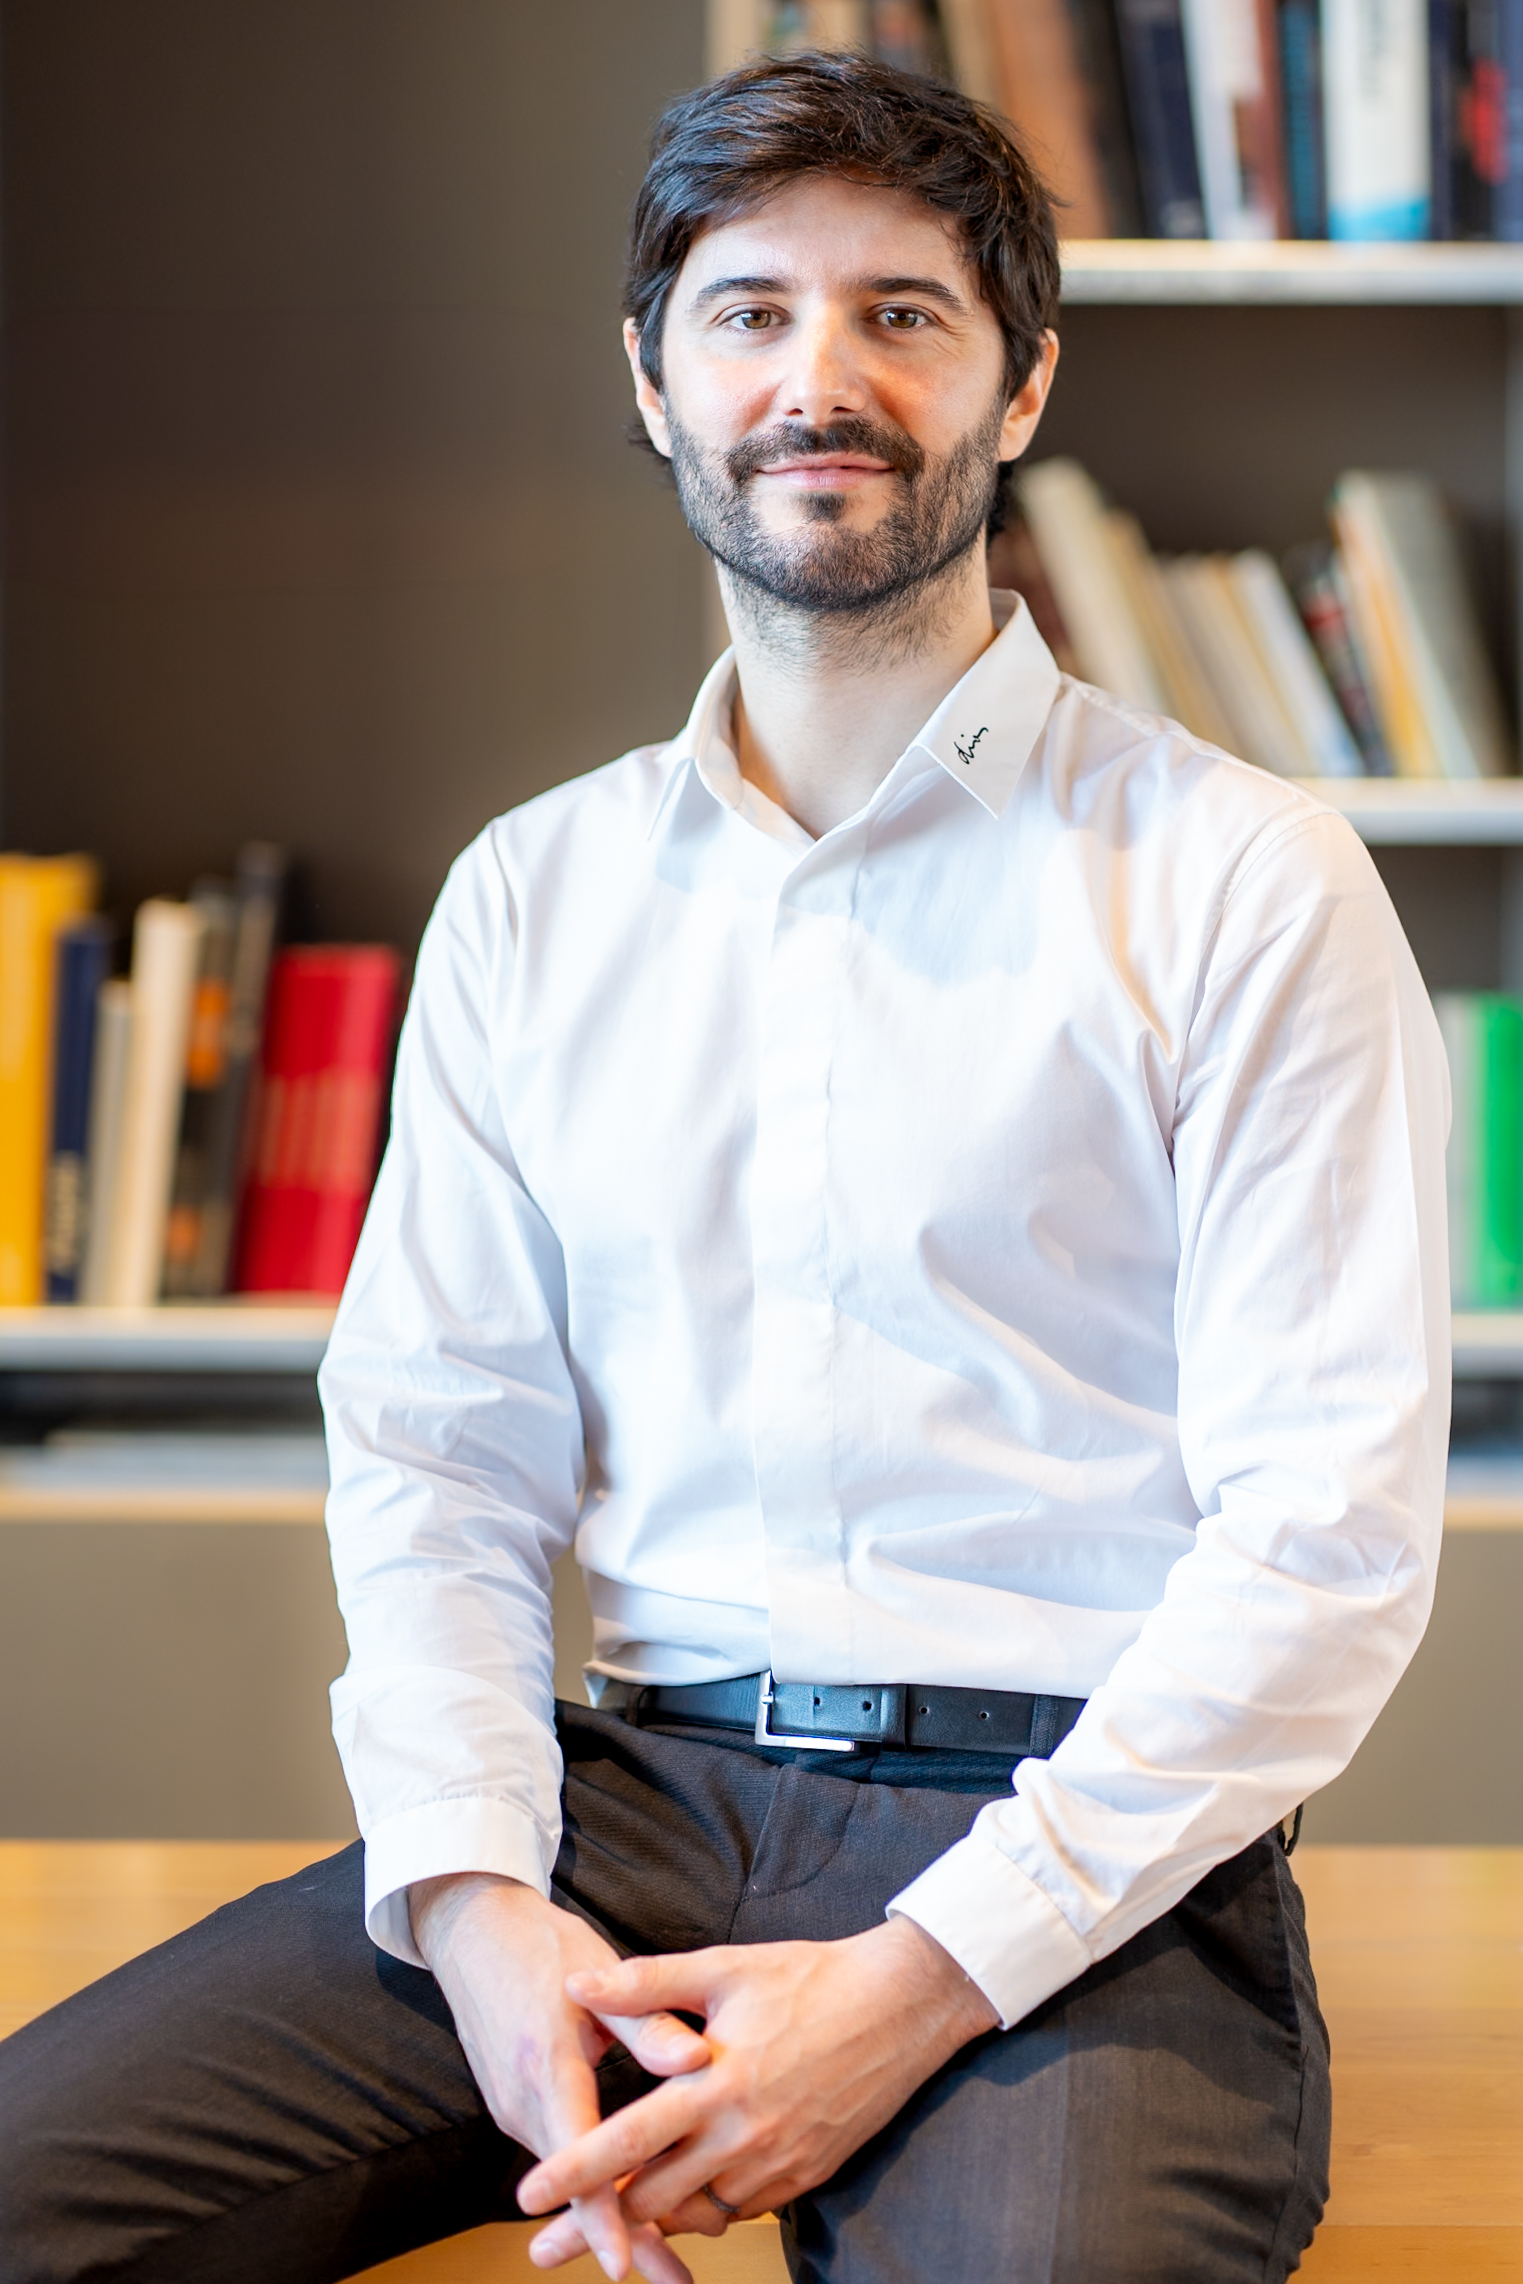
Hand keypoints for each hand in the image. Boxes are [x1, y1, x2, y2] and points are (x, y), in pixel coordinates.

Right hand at [409, 1873, 710, 2283]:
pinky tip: (629, 2197)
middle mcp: (523, 2102)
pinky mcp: (516, 2106)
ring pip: (568, 2176)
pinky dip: (592, 2182)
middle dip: (625, 2234)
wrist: (473, 1932)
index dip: (603, 2217)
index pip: (578, 2159)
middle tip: (674, 2279)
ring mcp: (514, 2108)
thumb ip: (647, 2024)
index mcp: (546, 2068)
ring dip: (611, 2212)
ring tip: (666, 2251)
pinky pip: (558, 2153)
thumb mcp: (597, 1977)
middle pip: (576, 2187)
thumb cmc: (542, 1947)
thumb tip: (700, 2059)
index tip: (628, 2263)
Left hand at [516, 1916, 998, 2268]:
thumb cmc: (809, 1979)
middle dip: (593, 2225)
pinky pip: (737, 2212)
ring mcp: (776, 2164)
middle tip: (541, 2246)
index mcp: (715, 2082)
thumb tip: (577, 1984)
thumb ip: (646, 1983)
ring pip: (694, 2216)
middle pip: (652, 2200)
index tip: (526, 2198)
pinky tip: (679, 2202)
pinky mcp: (803, 2178)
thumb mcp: (724, 1968)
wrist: (900, 2008)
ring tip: (606, 2228)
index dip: (574, 2172)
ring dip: (648, 2223)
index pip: (629, 2139)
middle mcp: (742, 2135)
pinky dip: (701, 2213)